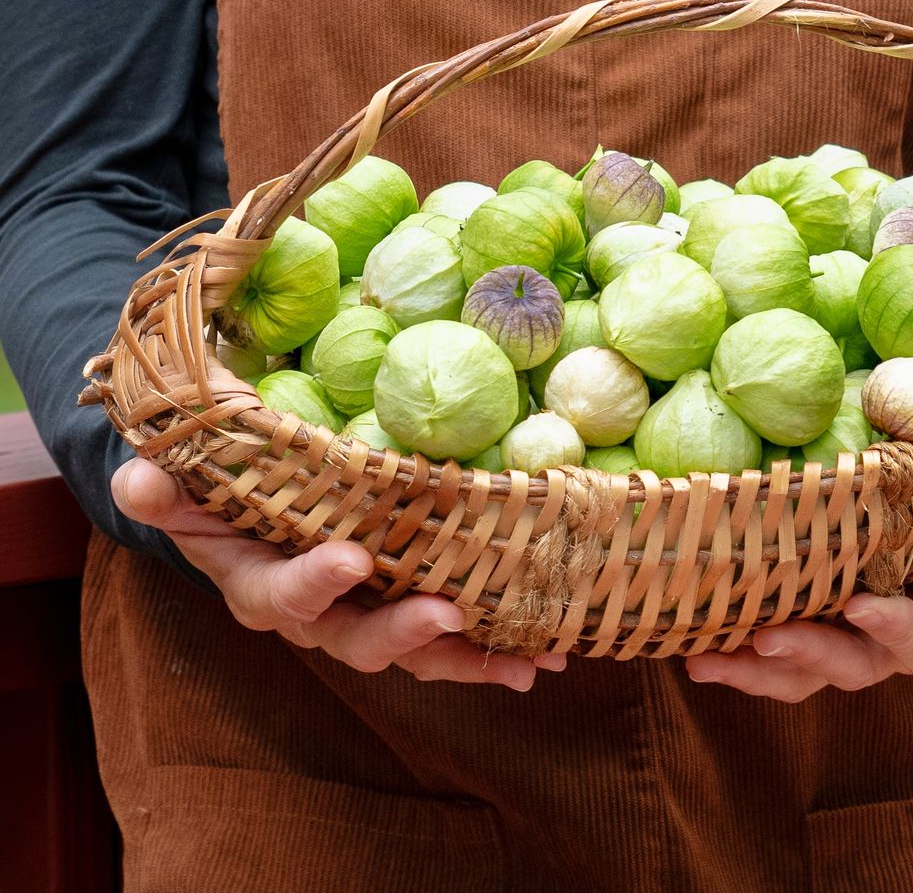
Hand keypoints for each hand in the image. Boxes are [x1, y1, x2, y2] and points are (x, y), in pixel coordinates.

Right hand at [112, 457, 564, 688]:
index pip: (281, 597)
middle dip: (404, 634)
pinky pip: (452, 635)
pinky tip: (544, 648)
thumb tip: (140, 479)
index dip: (313, 584)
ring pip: (418, 651)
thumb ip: (167, 488)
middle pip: (359, 640)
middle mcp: (318, 615)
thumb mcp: (187, 481)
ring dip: (473, 657)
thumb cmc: (223, 487)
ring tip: (528, 660)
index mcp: (261, 585)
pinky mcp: (408, 604)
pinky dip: (495, 645)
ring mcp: (368, 615)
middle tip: (447, 616)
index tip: (351, 560)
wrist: (255, 508)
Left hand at [684, 460, 912, 701]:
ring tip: (705, 655)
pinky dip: (728, 636)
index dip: (897, 633)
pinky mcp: (804, 603)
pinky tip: (686, 634)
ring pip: (797, 663)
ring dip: (752, 665)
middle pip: (850, 664)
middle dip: (809, 657)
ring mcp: (842, 624)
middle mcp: (889, 633)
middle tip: (767, 637)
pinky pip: (766, 632)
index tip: (862, 606)